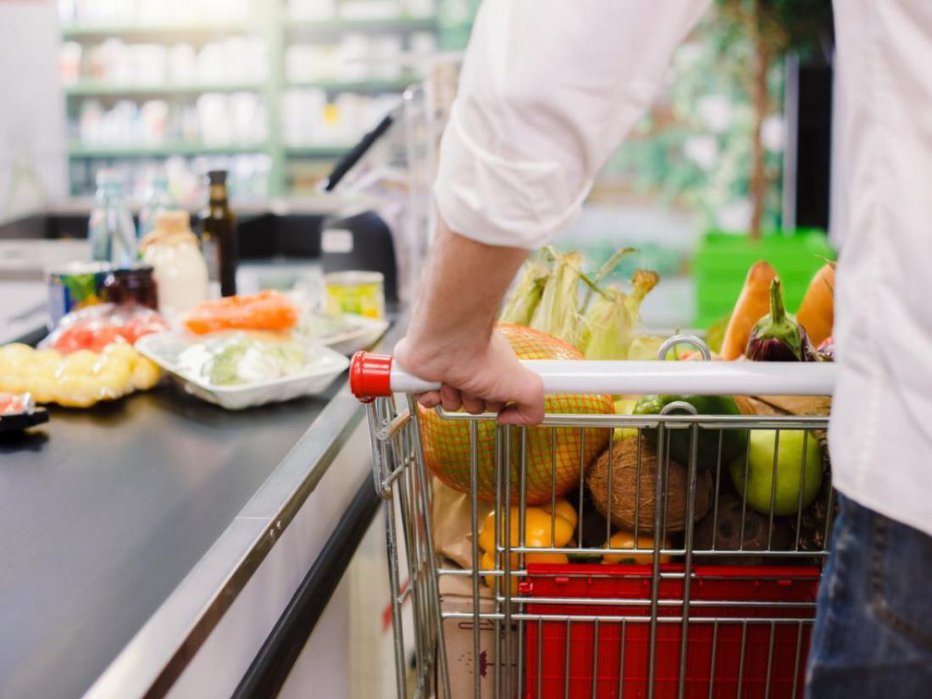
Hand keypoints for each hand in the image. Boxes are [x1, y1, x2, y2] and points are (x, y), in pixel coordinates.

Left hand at [394, 329, 544, 424]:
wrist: (449, 342)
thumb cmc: (484, 356)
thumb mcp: (528, 387)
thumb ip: (533, 410)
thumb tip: (508, 420)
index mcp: (493, 368)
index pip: (495, 400)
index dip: (495, 403)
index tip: (495, 395)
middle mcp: (470, 368)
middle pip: (473, 405)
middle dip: (474, 402)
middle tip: (474, 385)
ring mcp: (445, 370)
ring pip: (450, 405)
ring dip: (452, 398)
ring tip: (453, 379)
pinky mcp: (422, 374)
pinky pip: (425, 401)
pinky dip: (430, 397)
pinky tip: (436, 384)